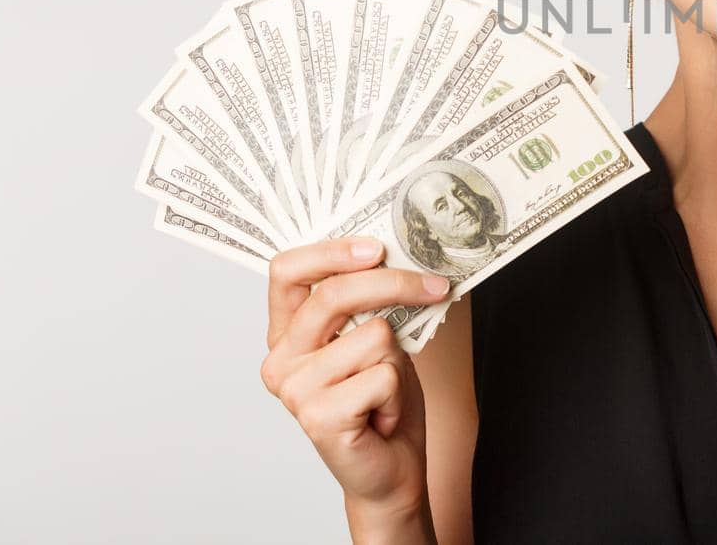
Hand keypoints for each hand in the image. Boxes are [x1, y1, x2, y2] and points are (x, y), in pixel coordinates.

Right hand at [260, 237, 451, 526]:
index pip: (287, 272)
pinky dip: (397, 392)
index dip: (332, 251)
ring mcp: (295, 390)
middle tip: (436, 286)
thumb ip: (369, 303)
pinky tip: (383, 414)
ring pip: (373, 335)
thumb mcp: (376, 338)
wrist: (392, 468)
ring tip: (385, 389)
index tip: (377, 247)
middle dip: (395, 284)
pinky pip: (383, 374)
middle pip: (334, 294)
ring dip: (398, 361)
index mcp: (287, 333)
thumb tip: (398, 252)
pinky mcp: (318, 417)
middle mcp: (281, 359)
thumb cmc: (383, 399)